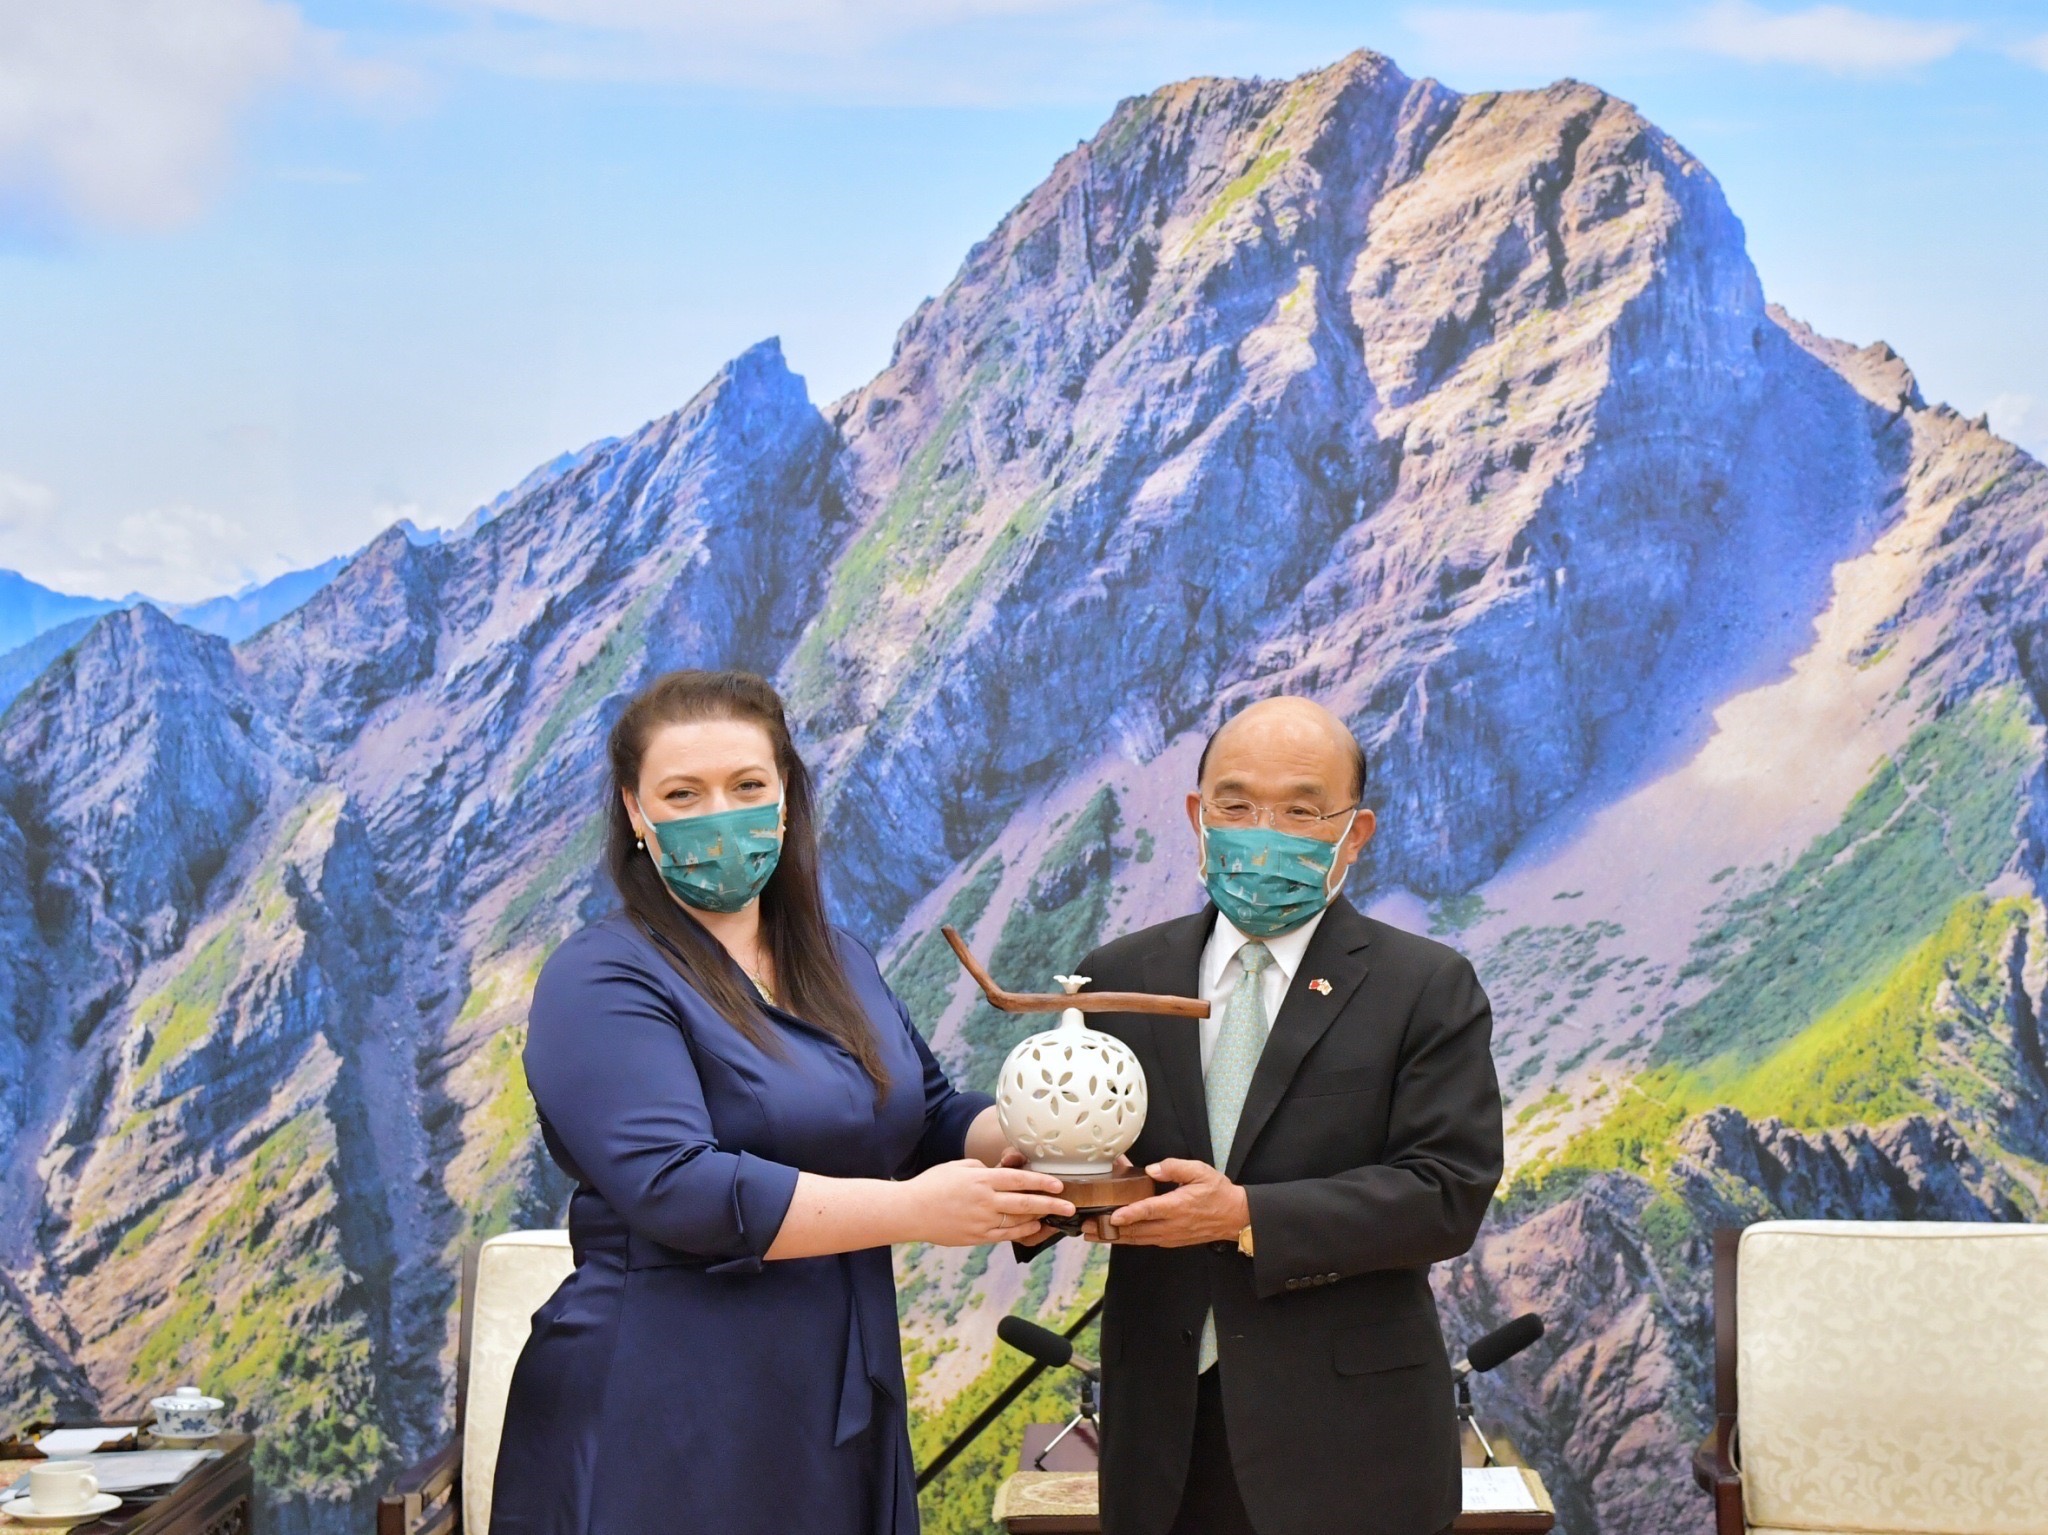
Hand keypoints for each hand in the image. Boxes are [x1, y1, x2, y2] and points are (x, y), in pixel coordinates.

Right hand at [902, 1159, 1074, 1246]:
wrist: (910, 1211)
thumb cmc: (933, 1184)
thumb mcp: (959, 1166)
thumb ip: (983, 1170)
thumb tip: (1000, 1176)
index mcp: (981, 1179)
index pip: (1019, 1180)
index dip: (1042, 1182)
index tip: (1060, 1184)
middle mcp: (985, 1201)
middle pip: (1025, 1203)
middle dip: (1051, 1204)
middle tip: (1070, 1206)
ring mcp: (981, 1221)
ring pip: (1018, 1221)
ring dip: (1039, 1218)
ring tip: (1054, 1217)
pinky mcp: (976, 1237)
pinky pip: (1005, 1235)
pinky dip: (1022, 1231)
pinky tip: (1033, 1227)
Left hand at [1105, 1158, 1248, 1246]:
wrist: (1234, 1217)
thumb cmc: (1217, 1192)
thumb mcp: (1200, 1172)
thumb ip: (1175, 1168)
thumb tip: (1152, 1169)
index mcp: (1177, 1206)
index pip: (1149, 1210)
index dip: (1129, 1213)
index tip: (1111, 1216)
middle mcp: (1170, 1225)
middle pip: (1135, 1230)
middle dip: (1109, 1229)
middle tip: (1086, 1226)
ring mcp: (1169, 1236)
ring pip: (1136, 1239)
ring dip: (1113, 1237)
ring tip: (1091, 1234)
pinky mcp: (1169, 1240)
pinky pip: (1144, 1241)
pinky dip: (1126, 1239)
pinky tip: (1112, 1236)